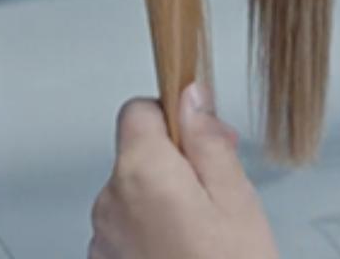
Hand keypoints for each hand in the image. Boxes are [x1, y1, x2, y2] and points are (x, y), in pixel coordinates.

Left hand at [89, 84, 277, 258]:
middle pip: (137, 156)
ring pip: (133, 196)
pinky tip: (185, 254)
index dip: (174, 116)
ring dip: (164, 202)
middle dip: (176, 164)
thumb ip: (207, 140)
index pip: (138, 110)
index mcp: (141, 174)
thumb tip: (190, 97)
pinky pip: (127, 232)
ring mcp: (103, 240)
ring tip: (205, 235)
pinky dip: (152, 234)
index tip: (202, 135)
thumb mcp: (236, 199)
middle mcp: (110, 204)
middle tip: (220, 193)